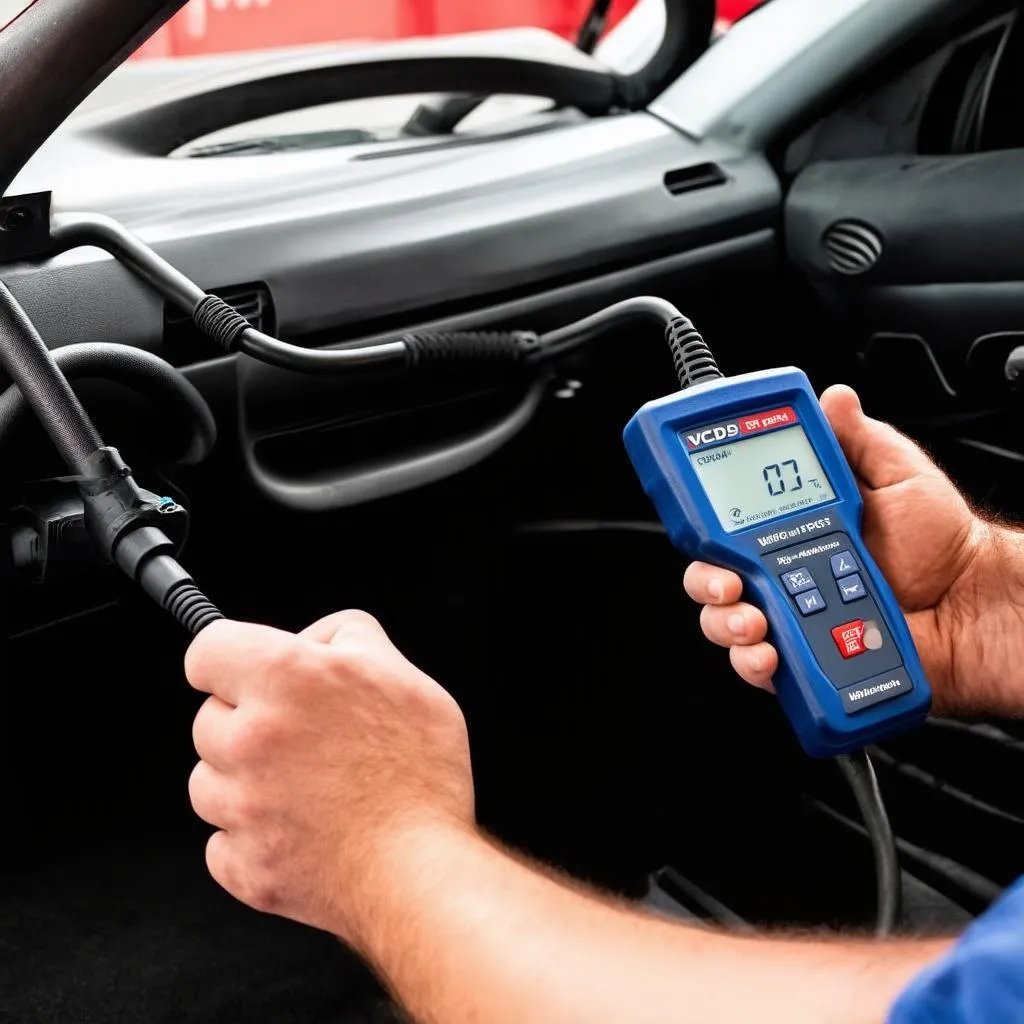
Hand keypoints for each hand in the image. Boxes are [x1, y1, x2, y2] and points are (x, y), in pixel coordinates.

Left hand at [185, 610, 474, 947]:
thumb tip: (313, 640)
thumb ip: (348, 637)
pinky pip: (222, 842)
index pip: (206, 649)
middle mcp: (251, 737)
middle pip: (206, 720)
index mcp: (287, 678)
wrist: (423, 871)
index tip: (240, 672)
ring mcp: (241, 806)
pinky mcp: (242, 865)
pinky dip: (251, 838)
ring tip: (305, 789)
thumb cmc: (419, 774)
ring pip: (208, 782)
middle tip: (303, 739)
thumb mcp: (402, 673)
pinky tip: (299, 830)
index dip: (227, 659)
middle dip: (245, 724)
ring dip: (243, 782)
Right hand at [685, 385, 1020, 716]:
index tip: (706, 520)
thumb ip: (859, 440)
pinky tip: (770, 653)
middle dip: (705, 582)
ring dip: (725, 624)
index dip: (707, 524)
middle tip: (728, 582)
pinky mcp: (803, 661)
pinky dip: (753, 664)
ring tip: (754, 621)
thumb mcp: (900, 475)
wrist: (972, 604)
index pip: (729, 526)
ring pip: (725, 626)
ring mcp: (790, 619)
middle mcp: (782, 575)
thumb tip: (833, 399)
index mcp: (792, 529)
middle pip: (711, 580)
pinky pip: (759, 669)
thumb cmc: (943, 543)